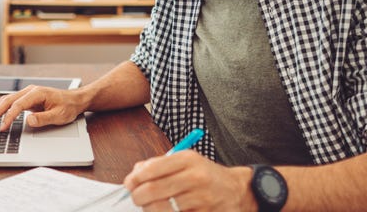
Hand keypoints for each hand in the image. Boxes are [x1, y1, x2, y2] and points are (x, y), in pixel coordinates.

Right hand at [0, 85, 85, 131]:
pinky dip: (1, 108)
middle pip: (8, 100)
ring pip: (7, 100)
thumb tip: (28, 120)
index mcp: (37, 93)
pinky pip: (11, 102)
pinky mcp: (27, 99)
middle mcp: (30, 91)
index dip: (9, 117)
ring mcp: (28, 94)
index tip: (3, 127)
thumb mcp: (59, 115)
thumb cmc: (68, 106)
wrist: (74, 100)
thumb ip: (43, 118)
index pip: (18, 105)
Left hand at [123, 150, 253, 211]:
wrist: (237, 191)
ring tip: (149, 206)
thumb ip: (160, 164)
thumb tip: (135, 173)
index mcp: (188, 159)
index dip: (136, 177)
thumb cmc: (206, 175)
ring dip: (152, 209)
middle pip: (155, 190)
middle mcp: (195, 177)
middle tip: (135, 198)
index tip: (129, 183)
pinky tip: (167, 210)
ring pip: (164, 208)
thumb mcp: (186, 161)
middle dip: (139, 196)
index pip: (153, 168)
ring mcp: (201, 198)